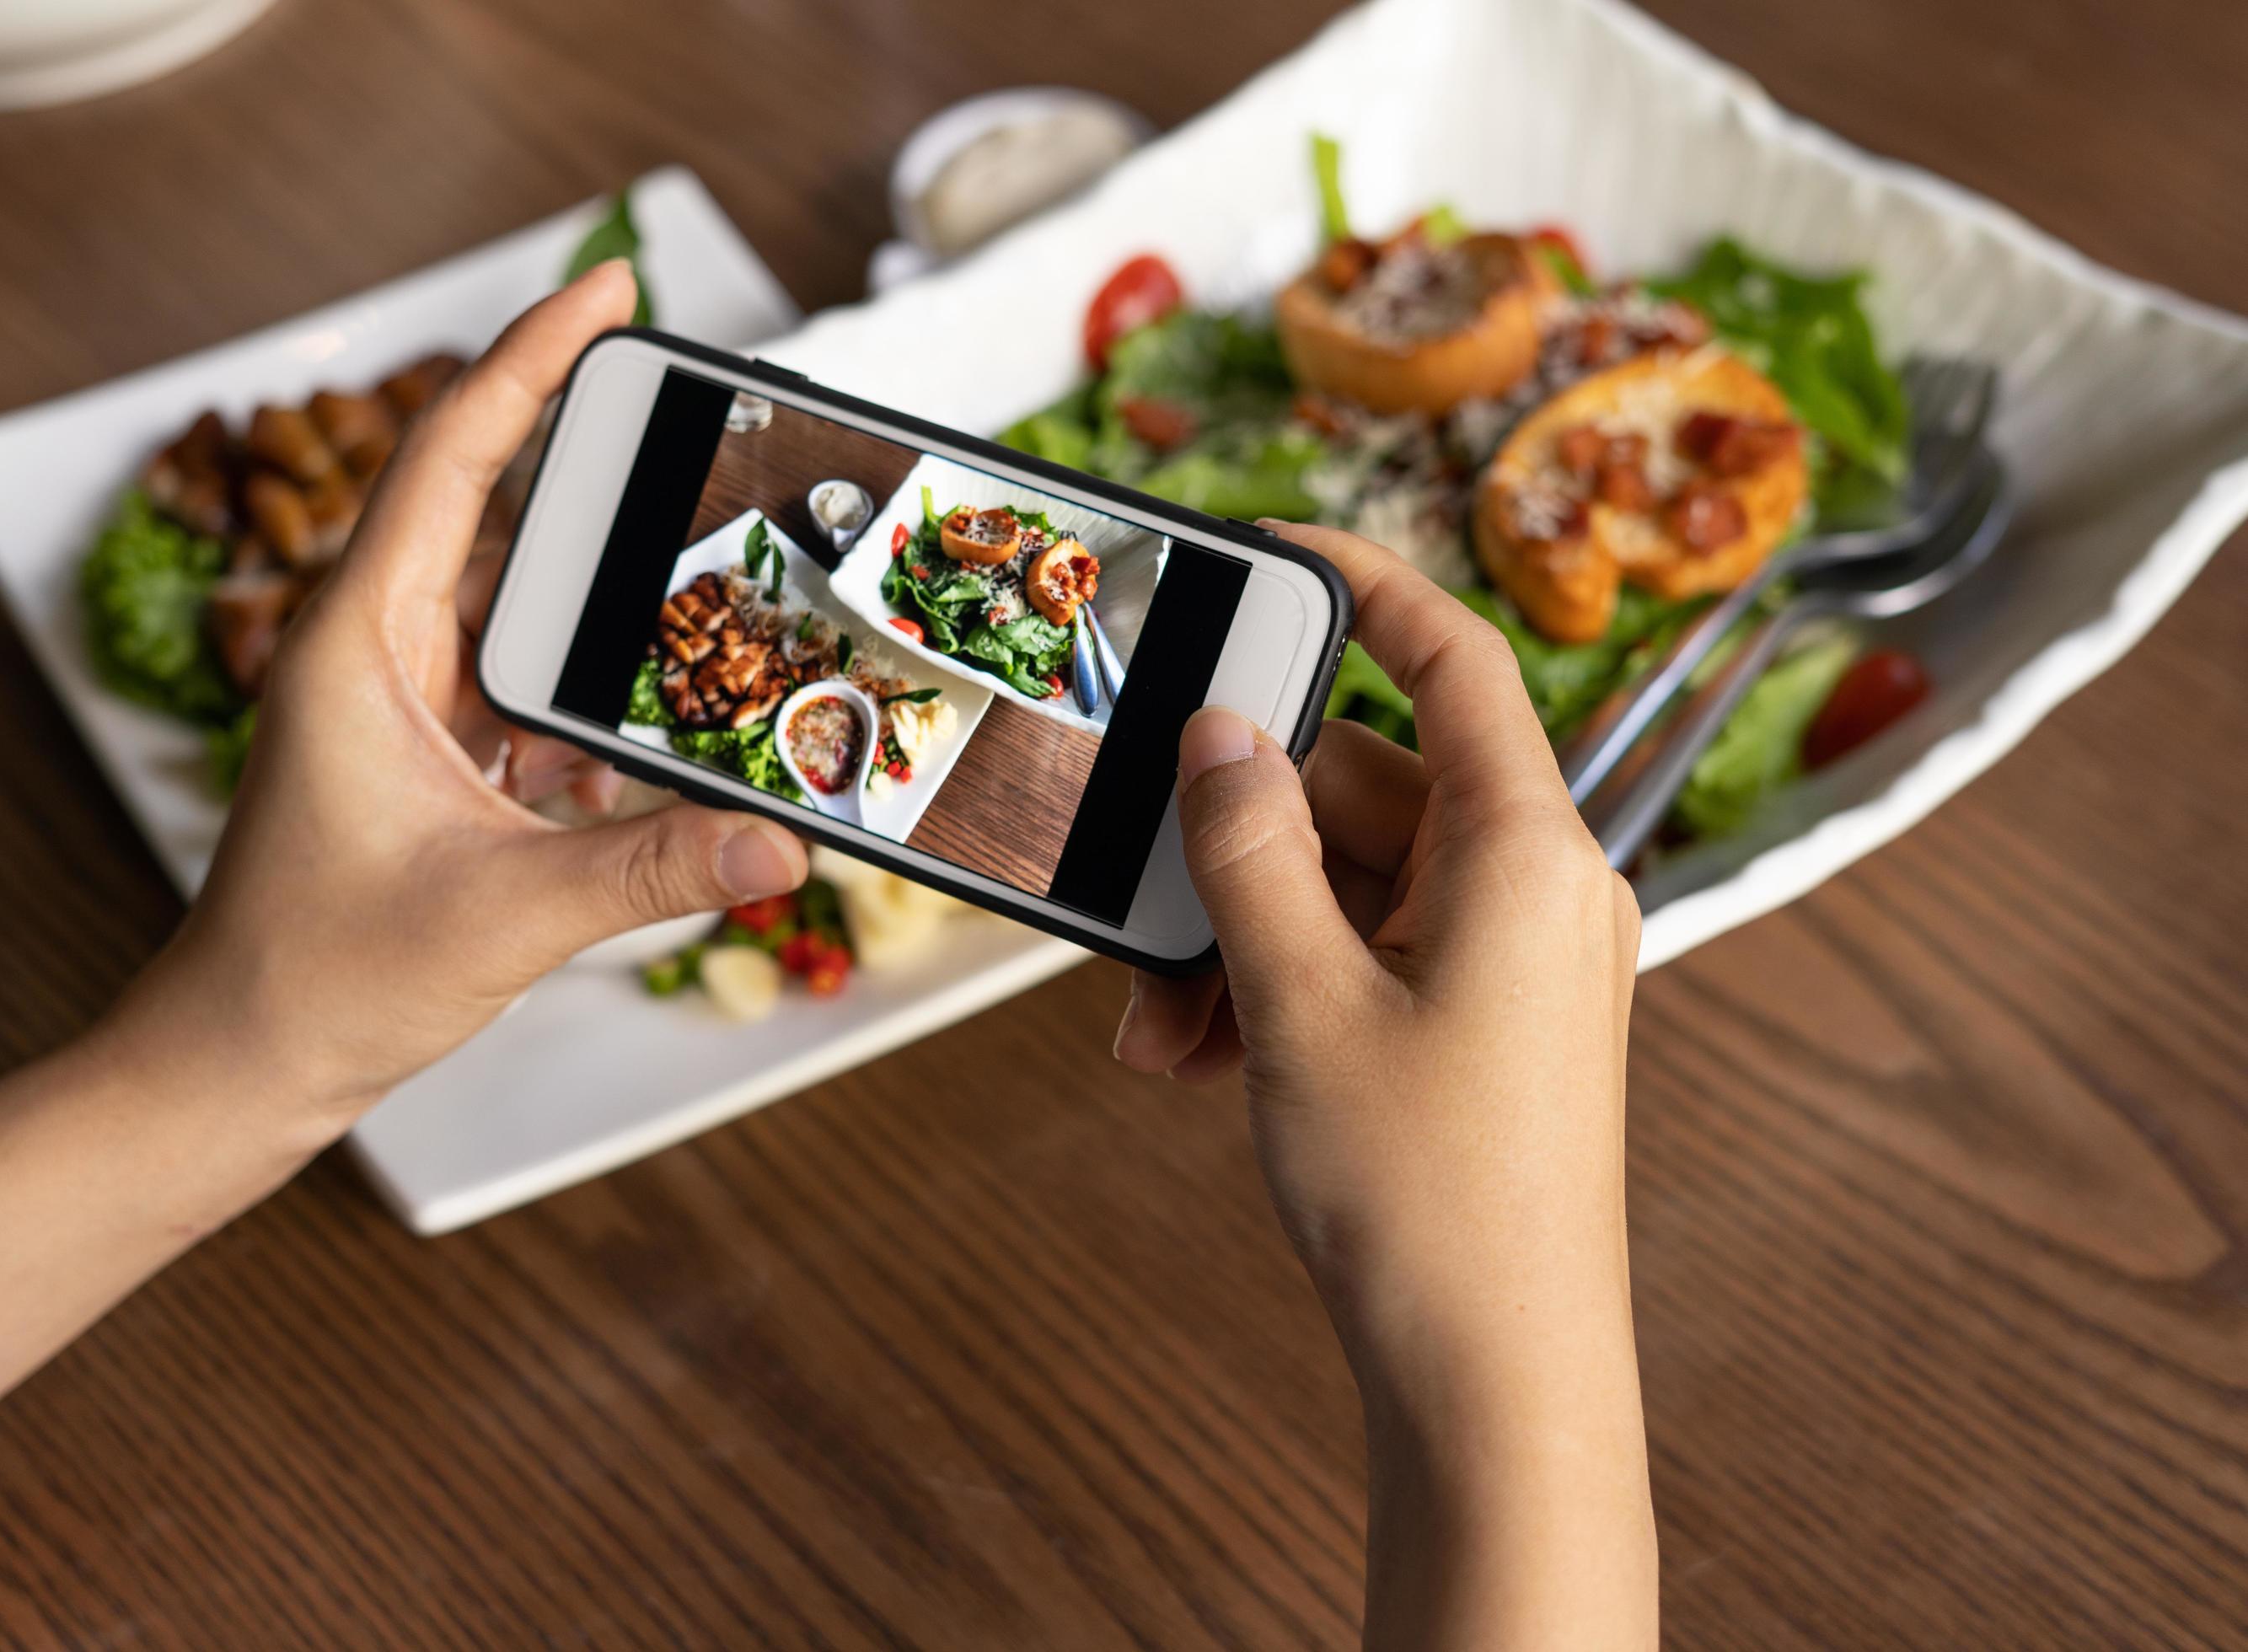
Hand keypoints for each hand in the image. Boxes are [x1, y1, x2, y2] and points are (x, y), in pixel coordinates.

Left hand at [126, 263, 807, 1123]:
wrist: (241, 1063)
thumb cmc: (316, 978)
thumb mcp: (503, 916)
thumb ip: (650, 868)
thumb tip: (780, 842)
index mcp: (358, 645)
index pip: (452, 456)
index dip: (531, 358)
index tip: (608, 288)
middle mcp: (375, 653)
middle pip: (497, 509)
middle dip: (596, 462)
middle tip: (695, 415)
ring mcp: (403, 704)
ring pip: (518, 603)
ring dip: (601, 591)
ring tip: (701, 579)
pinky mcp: (432, 757)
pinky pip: (527, 683)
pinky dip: (593, 689)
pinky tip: (655, 725)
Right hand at [1114, 521, 1652, 1647]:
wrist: (1496, 1382)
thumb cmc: (1429, 1199)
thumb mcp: (1302, 1003)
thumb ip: (1251, 851)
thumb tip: (1221, 736)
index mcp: (1529, 855)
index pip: (1454, 660)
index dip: (1367, 583)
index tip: (1276, 546)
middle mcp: (1539, 891)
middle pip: (1369, 791)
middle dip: (1243, 846)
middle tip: (1149, 908)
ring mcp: (1516, 961)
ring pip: (1352, 887)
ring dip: (1245, 936)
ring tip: (1168, 1032)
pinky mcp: (1486, 1023)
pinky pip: (1370, 955)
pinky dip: (1287, 985)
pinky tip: (1208, 1053)